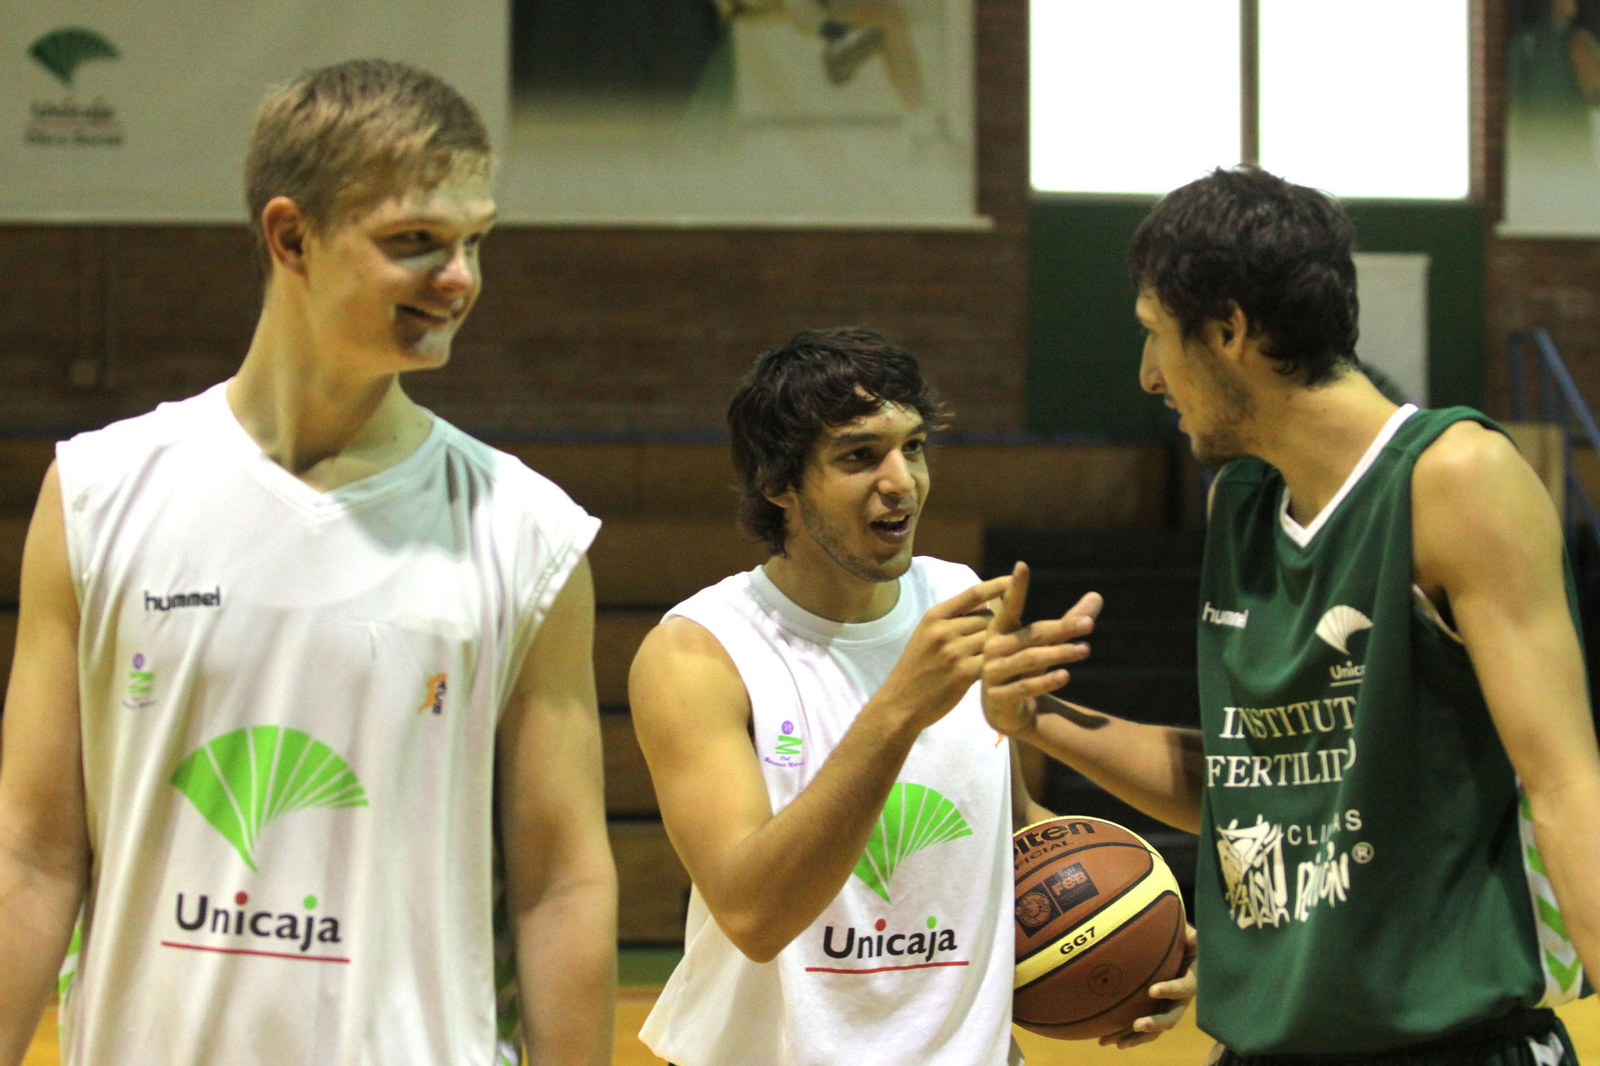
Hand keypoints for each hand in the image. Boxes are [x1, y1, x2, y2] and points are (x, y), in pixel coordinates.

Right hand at [873, 575, 1012, 731]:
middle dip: (999, 626)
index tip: (1013, 581)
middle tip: (1004, 638)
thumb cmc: (916, 669)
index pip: (973, 594)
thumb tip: (987, 606)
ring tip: (1006, 653)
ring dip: (1002, 645)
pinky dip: (1002, 662)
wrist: (900, 703)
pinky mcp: (963, 673)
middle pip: (988, 618)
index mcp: (934, 616)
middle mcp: (943, 630)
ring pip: (994, 638)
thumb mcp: (926, 635)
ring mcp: (953, 651)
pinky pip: (993, 660)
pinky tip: (1006, 668)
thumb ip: (952, 620)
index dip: (996, 585)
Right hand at [982, 562, 1099, 735]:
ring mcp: (993, 673)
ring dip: (1059, 654)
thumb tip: (1097, 596)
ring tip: (1085, 650)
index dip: (1016, 588)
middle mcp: (993, 648)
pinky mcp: (999, 697)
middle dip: (1062, 628)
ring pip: (1030, 660)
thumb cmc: (1022, 667)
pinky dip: (1045, 682)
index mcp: (1000, 630)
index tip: (1021, 566)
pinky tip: (1066, 676)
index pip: (1010, 606)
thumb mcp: (1042, 643)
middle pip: (1032, 635)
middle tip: (1088, 622)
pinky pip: (1025, 687)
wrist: (1002, 709)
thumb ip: (1068, 621)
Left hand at [1099, 924, 1196, 1048]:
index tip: (1152, 990)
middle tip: (1137, 1025)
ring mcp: (1165, 1009)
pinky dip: (1124, 1035)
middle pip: (1170, 1017)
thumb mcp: (1185, 935)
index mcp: (1189, 981)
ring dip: (1136, 1037)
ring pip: (1154, 1030)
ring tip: (1116, 1042)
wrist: (1174, 950)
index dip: (1170, 990)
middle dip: (1154, 1023)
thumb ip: (1189, 938)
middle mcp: (1179, 1000)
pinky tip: (1103, 1040)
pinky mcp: (1152, 1013)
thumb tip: (1194, 937)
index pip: (1184, 987)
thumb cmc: (1178, 939)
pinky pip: (1140, 1029)